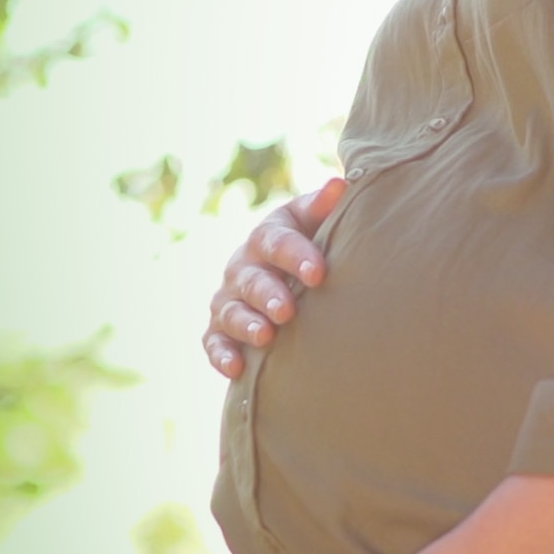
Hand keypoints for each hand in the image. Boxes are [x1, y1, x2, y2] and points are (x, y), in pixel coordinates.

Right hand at [203, 177, 346, 377]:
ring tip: (265, 336)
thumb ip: (324, 207)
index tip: (318, 272)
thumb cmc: (309, 245)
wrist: (286, 275)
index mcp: (268, 236)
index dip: (295, 255)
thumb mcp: (316, 223)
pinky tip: (235, 368)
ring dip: (245, 323)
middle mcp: (243, 265)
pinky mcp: (220, 329)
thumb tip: (340, 185)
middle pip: (250, 278)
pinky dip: (221, 354)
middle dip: (267, 294)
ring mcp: (229, 298)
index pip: (277, 241)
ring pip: (230, 310)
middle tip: (286, 310)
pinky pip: (212, 341)